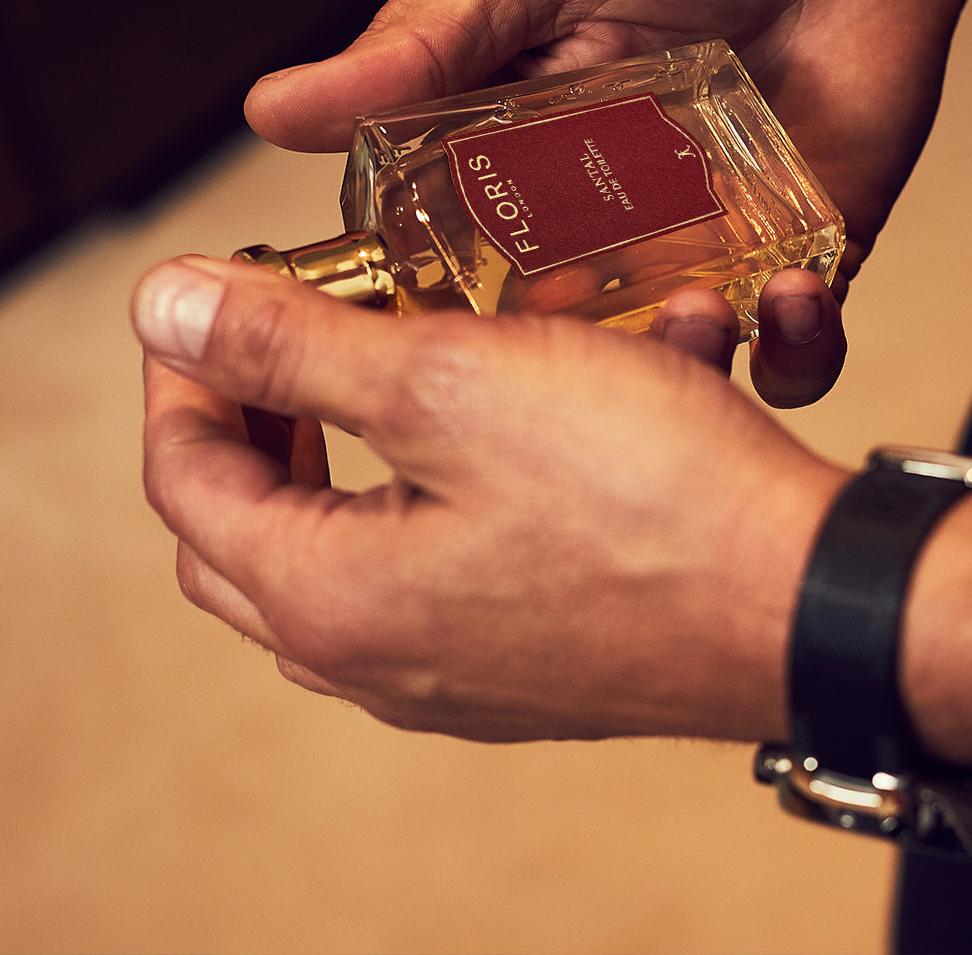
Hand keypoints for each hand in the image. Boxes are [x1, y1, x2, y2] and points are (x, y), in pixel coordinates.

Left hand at [133, 255, 848, 741]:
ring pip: (348, 550)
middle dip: (253, 422)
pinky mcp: (528, 661)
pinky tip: (511, 428)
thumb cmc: (646, 492)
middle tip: (284, 344)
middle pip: (250, 531)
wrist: (810, 598)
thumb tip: (162, 310)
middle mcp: (382, 659)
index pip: (188, 477)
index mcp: (332, 597)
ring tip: (388, 372)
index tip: (217, 298)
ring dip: (348, 454)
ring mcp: (456, 674)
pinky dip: (445, 488)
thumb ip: (292, 349)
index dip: (187, 371)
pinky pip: (443, 569)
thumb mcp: (452, 383)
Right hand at [245, 0, 971, 413]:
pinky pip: (792, 350)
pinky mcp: (794, 257)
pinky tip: (788, 294)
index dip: (439, 329)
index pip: (454, 276)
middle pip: (563, 349)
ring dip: (684, 367)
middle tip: (581, 341)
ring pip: (671, 367)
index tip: (433, 353)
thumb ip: (421, 44)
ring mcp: (701, 250)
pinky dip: (794, 349)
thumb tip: (277, 110)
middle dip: (567, 374)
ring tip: (704, 308)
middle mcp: (604, 225)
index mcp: (520, 166)